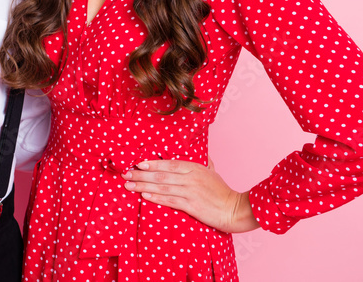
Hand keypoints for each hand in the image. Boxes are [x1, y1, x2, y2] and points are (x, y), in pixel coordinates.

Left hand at [122, 159, 259, 233]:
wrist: (236, 209)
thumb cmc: (223, 192)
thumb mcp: (212, 172)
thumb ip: (203, 162)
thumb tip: (201, 153)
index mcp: (194, 167)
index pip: (168, 164)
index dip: (152, 163)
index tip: (137, 164)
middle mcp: (191, 177)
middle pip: (161, 175)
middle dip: (141, 175)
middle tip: (125, 175)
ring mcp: (191, 191)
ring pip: (162, 187)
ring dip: (143, 186)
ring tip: (129, 186)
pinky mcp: (192, 206)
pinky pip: (170, 200)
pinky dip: (156, 198)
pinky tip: (144, 196)